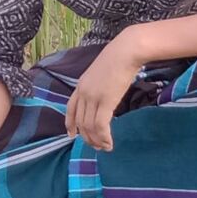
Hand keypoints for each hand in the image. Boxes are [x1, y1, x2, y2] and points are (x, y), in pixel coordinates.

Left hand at [65, 34, 142, 151]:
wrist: (126, 51)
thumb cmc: (119, 57)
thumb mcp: (102, 71)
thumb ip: (98, 84)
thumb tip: (104, 95)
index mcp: (81, 84)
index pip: (70, 108)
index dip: (70, 123)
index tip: (71, 135)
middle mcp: (83, 92)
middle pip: (80, 121)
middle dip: (87, 137)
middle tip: (96, 146)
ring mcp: (93, 97)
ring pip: (89, 126)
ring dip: (97, 140)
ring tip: (105, 147)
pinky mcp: (105, 102)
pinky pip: (101, 125)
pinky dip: (104, 137)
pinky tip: (110, 143)